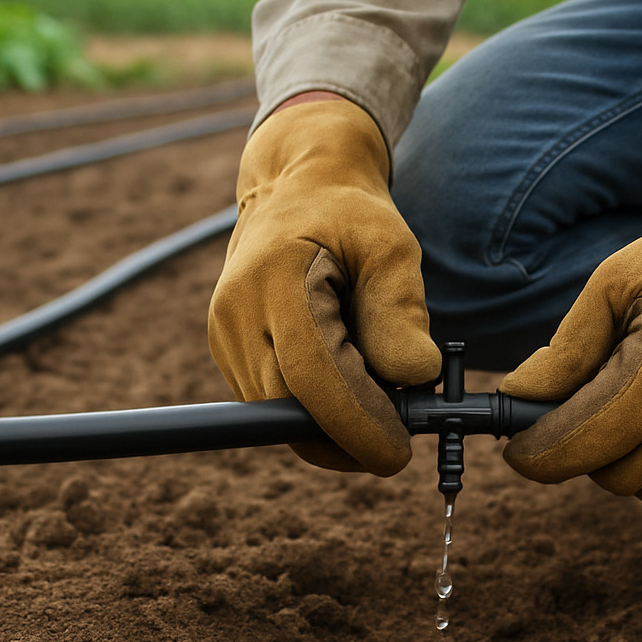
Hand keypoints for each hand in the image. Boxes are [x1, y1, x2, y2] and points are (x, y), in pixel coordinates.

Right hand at [208, 97, 440, 474]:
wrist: (297, 190)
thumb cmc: (351, 216)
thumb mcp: (392, 248)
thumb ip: (401, 312)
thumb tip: (415, 379)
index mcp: (277, 279)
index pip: (314, 378)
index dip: (357, 424)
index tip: (398, 451)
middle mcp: (236, 314)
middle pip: (292, 410)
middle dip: (351, 430)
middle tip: (406, 420)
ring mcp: (226, 338)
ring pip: (281, 417)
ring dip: (334, 421)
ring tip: (379, 385)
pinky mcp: (229, 355)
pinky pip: (274, 405)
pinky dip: (317, 407)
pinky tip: (350, 376)